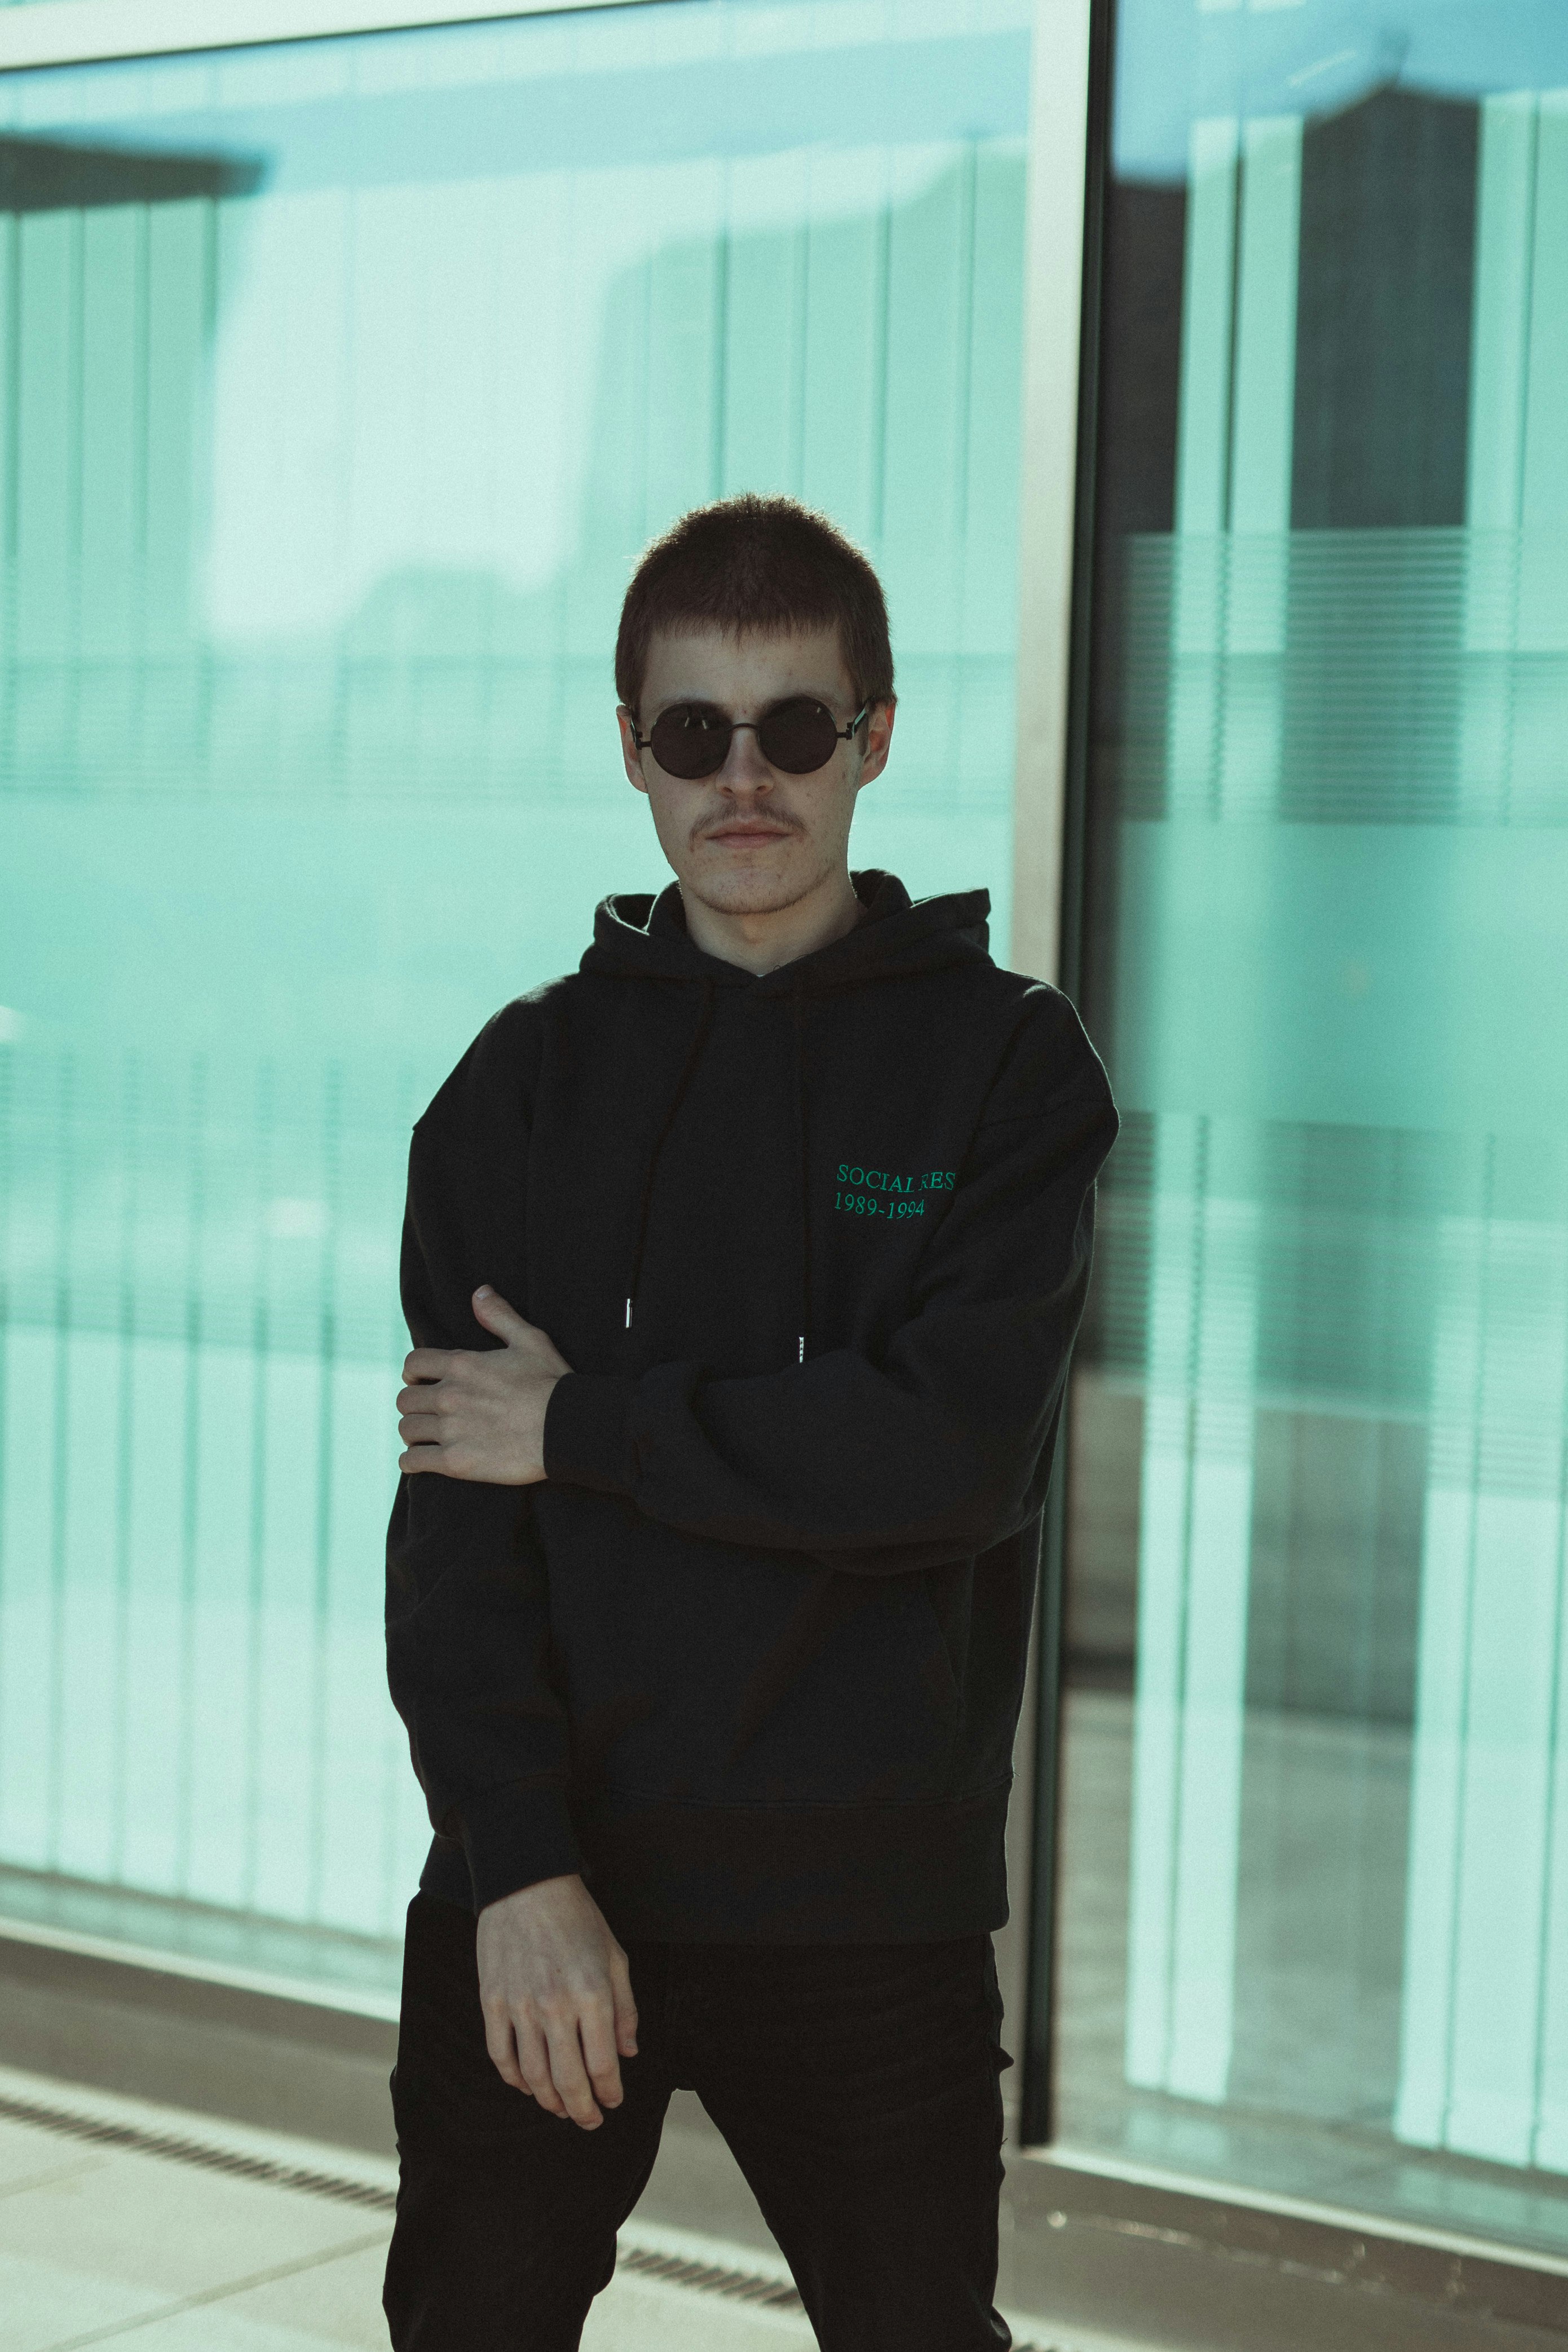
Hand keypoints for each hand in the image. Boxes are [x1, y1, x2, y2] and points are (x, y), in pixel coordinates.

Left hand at [397, 1287, 571, 1483]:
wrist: (565, 1430)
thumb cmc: (551, 1384)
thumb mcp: (530, 1341)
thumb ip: (499, 1316)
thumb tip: (479, 1292)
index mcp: (462, 1366)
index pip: (412, 1364)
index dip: (413, 1372)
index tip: (421, 1381)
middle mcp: (449, 1397)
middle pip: (405, 1399)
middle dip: (413, 1404)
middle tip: (426, 1412)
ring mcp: (450, 1431)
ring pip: (407, 1429)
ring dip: (413, 1432)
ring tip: (424, 1436)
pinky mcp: (455, 1463)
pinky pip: (412, 1461)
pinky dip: (411, 1461)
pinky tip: (419, 1460)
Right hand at [476, 1874, 638, 2127]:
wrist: (526, 1884)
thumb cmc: (577, 1919)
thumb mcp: (615, 1957)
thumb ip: (625, 2008)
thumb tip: (628, 2053)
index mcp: (593, 1995)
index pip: (603, 2066)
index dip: (610, 2092)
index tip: (613, 2101)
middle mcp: (556, 2007)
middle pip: (568, 2081)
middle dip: (582, 2110)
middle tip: (589, 2121)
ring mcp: (520, 2007)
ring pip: (533, 2076)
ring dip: (549, 2101)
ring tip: (561, 2108)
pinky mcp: (492, 2002)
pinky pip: (501, 2056)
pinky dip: (514, 2080)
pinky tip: (528, 2085)